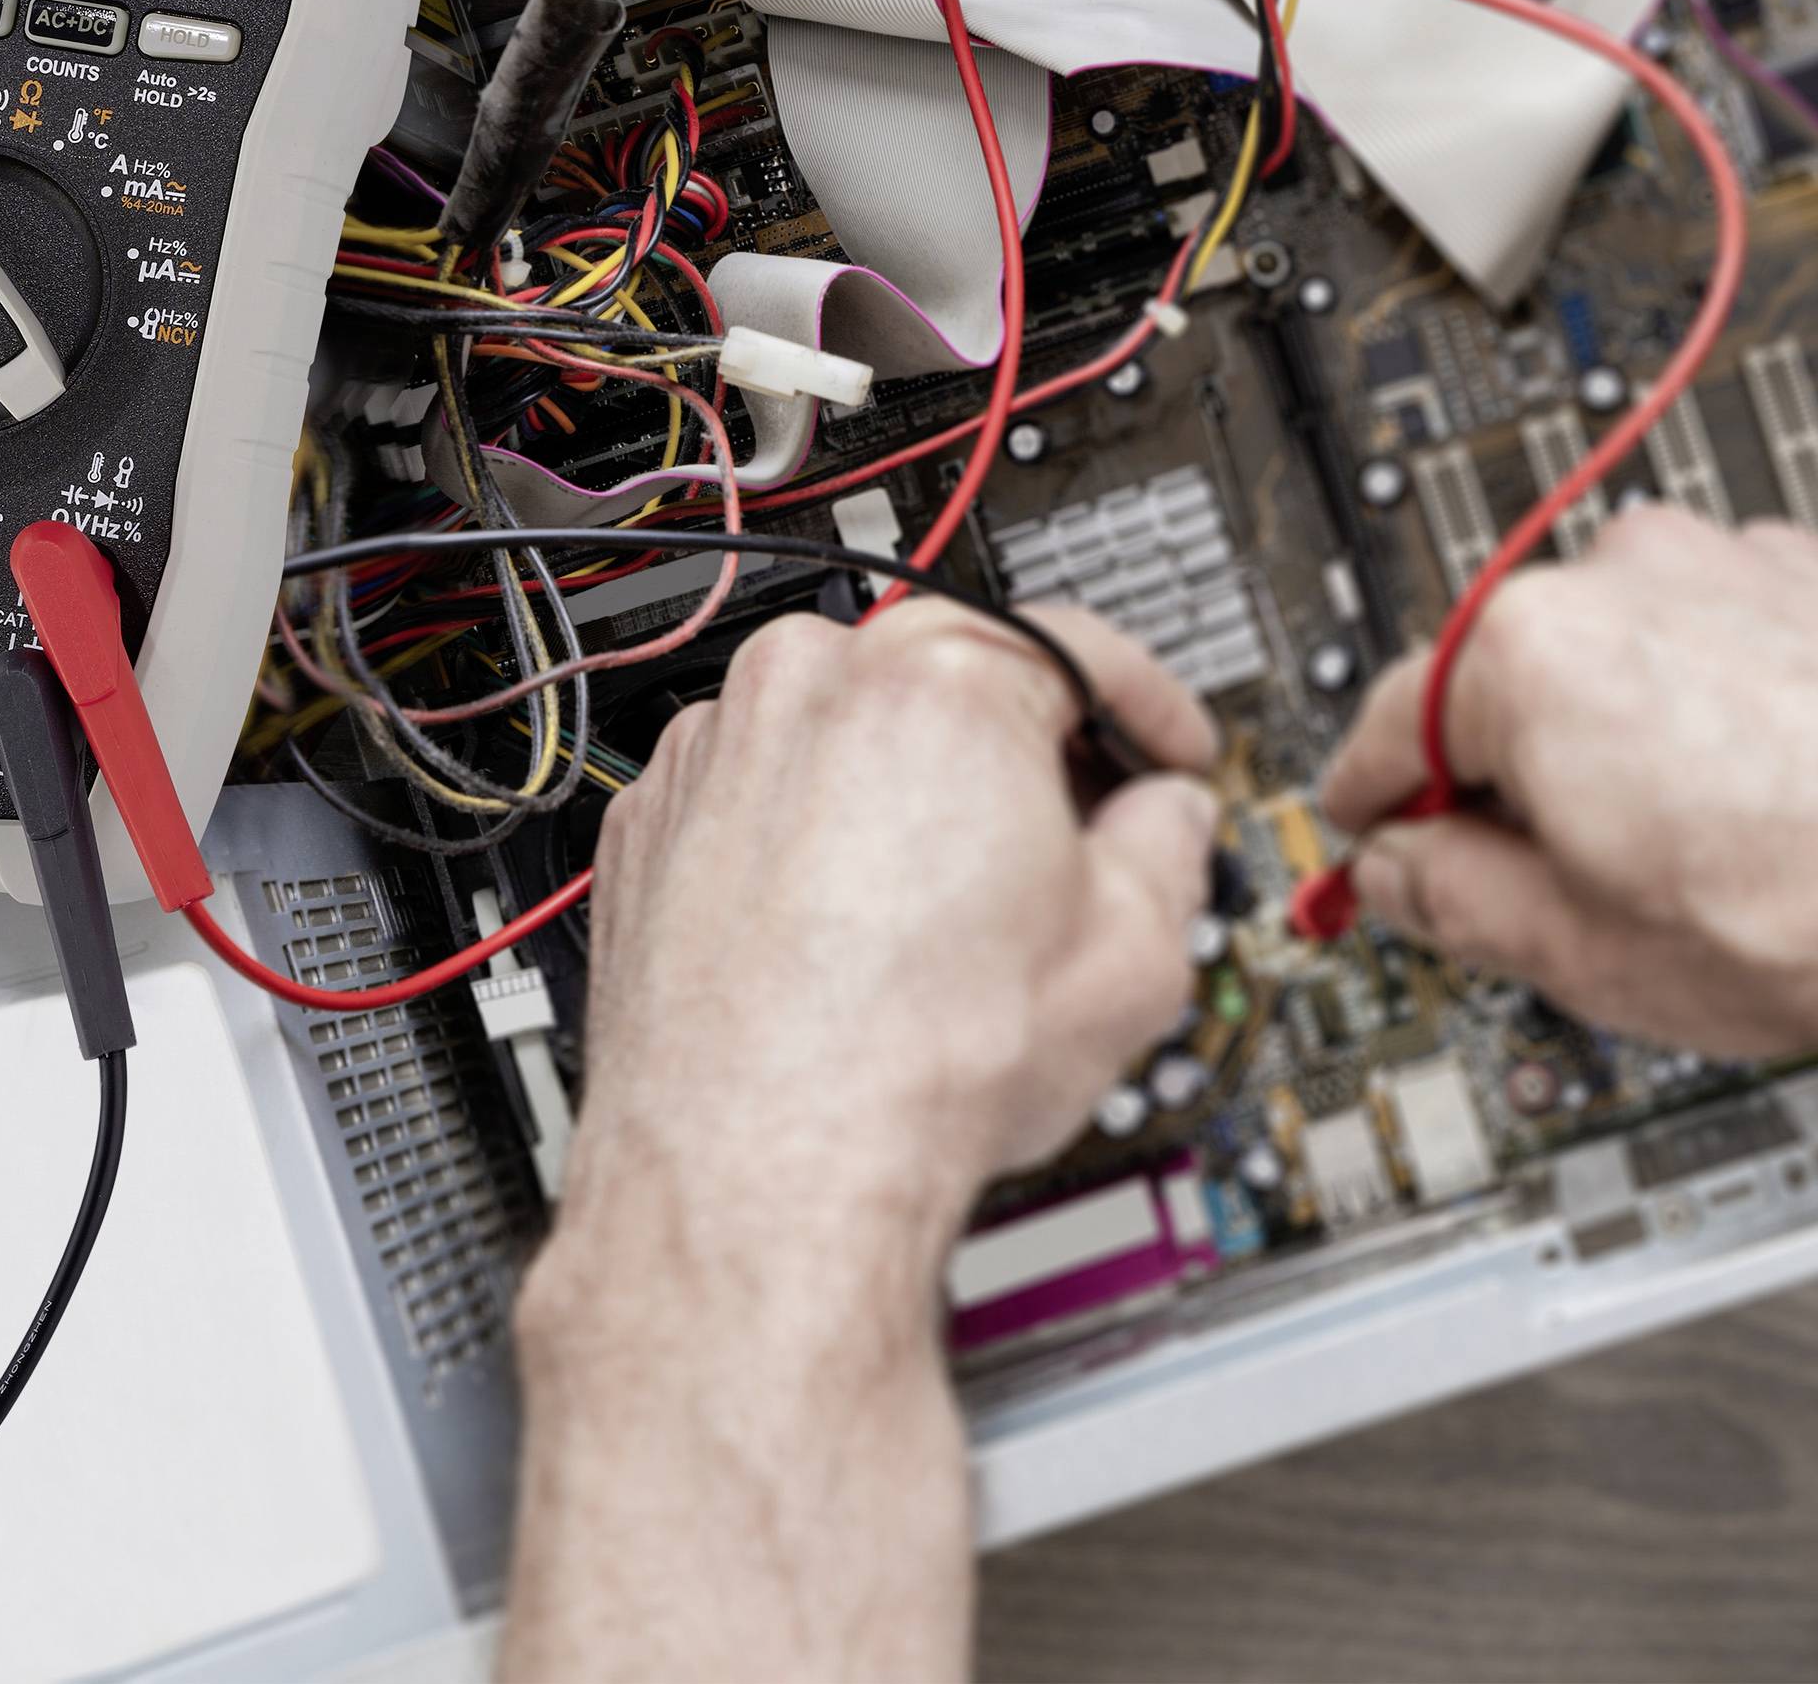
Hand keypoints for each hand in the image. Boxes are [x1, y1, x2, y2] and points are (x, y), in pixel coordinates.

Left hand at [501, 599, 1218, 1683]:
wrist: (758, 1172)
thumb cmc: (916, 1070)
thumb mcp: (1131, 957)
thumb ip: (1170, 847)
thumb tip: (1165, 821)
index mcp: (939, 679)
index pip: (1075, 645)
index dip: (1145, 704)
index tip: (1160, 746)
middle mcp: (809, 687)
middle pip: (945, 676)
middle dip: (1018, 749)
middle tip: (1068, 838)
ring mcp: (712, 753)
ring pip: (839, 732)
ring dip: (900, 790)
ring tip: (943, 914)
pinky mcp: (647, 825)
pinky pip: (753, 796)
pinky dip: (802, 839)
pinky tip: (844, 934)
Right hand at [1321, 506, 1817, 1086]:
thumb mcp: (1573, 949)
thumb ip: (1443, 898)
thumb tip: (1397, 871)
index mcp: (1528, 650)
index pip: (1388, 721)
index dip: (1374, 799)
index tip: (1372, 830)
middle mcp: (1627, 572)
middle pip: (1510, 676)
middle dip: (1518, 769)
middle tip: (1557, 873)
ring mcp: (1743, 561)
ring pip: (1630, 650)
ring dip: (1633, 728)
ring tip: (1699, 845)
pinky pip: (1738, 634)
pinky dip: (1735, 700)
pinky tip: (1776, 797)